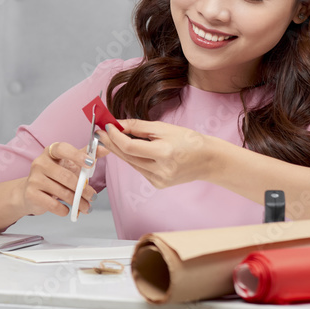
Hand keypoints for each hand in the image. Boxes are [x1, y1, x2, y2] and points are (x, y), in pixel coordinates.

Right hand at [18, 141, 108, 218]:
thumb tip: (105, 149)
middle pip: (66, 176)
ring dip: (77, 202)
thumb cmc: (55, 176)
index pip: (63, 149)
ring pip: (61, 192)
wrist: (31, 192)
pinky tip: (68, 210)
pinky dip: (64, 209)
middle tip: (93, 197)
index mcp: (51, 151)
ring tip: (86, 207)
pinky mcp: (30, 194)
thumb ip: (87, 155)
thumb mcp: (70, 163)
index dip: (77, 155)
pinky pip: (53, 204)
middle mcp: (40, 162)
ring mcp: (34, 178)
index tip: (91, 163)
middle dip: (83, 189)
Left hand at [98, 119, 214, 188]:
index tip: (106, 126)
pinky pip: (139, 169)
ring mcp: (159, 180)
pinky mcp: (158, 184)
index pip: (130, 147)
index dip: (115, 137)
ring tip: (111, 137)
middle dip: (112, 143)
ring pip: (131, 163)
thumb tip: (118, 124)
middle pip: (127, 157)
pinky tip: (131, 149)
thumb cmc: (189, 140)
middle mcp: (161, 170)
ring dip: (120, 151)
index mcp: (164, 153)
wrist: (208, 160)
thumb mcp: (165, 128)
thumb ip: (139, 127)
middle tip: (101, 132)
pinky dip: (133, 158)